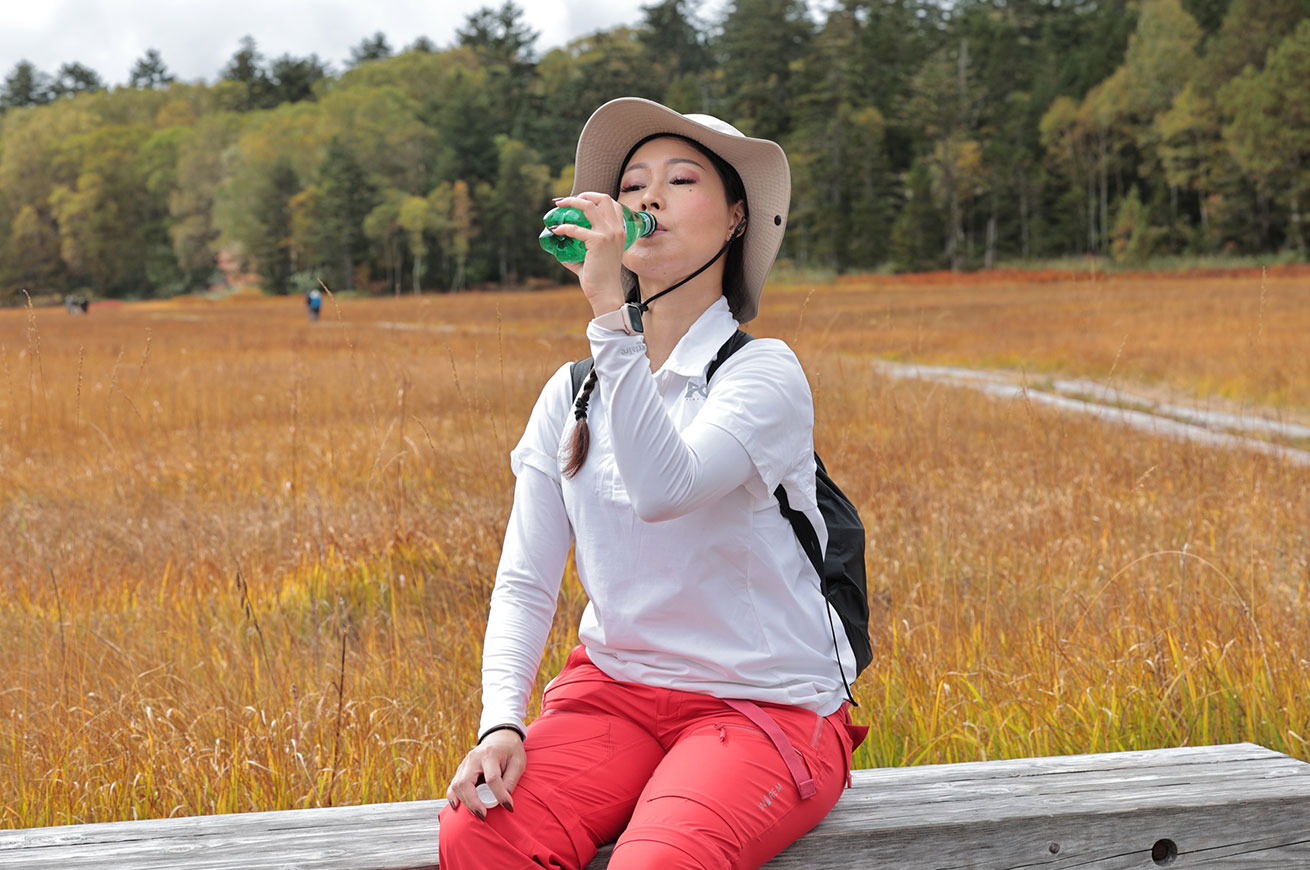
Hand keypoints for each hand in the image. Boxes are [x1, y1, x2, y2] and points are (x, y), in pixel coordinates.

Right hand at [446, 729, 525, 818]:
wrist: (500, 737)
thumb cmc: (511, 751)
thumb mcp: (518, 762)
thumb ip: (511, 780)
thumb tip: (504, 800)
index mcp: (490, 754)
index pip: (492, 778)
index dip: (500, 794)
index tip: (509, 806)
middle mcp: (474, 758)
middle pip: (466, 782)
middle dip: (473, 802)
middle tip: (483, 815)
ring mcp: (465, 763)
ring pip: (457, 785)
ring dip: (465, 802)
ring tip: (477, 813)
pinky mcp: (461, 769)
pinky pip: (453, 785)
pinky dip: (453, 797)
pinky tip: (457, 807)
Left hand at [550, 193, 627, 315]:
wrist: (606, 293)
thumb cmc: (600, 279)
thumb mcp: (592, 259)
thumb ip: (579, 250)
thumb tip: (560, 249)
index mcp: (620, 232)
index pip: (612, 205)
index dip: (596, 198)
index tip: (580, 200)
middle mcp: (616, 230)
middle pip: (604, 198)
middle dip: (584, 194)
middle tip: (568, 200)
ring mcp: (608, 234)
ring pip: (589, 206)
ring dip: (571, 202)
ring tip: (559, 205)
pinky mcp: (598, 241)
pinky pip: (575, 228)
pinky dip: (563, 227)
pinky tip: (556, 230)